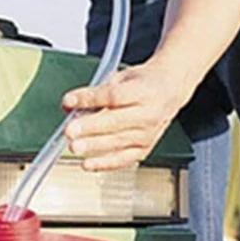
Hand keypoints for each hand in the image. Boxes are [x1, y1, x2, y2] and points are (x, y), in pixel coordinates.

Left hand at [61, 59, 192, 170]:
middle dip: (89, 128)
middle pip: (115, 122)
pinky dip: (104, 163)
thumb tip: (70, 106)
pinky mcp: (145, 148)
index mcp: (142, 91)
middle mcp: (148, 114)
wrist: (170, 90)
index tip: (69, 101)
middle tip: (70, 131)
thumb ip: (96, 91)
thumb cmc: (144, 83)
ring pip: (118, 142)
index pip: (113, 96)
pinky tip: (87, 163)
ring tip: (74, 147)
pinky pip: (124, 159)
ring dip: (93, 146)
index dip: (89, 99)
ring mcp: (148, 133)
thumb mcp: (122, 77)